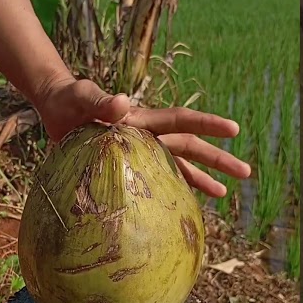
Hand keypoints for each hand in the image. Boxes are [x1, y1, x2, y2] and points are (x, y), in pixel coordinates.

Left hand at [32, 76, 251, 197]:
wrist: (56, 109)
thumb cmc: (70, 99)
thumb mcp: (83, 97)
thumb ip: (101, 101)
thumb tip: (123, 102)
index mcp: (142, 120)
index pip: (181, 121)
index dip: (208, 125)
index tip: (234, 130)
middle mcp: (147, 136)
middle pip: (190, 147)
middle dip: (218, 159)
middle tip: (246, 172)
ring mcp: (140, 152)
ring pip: (178, 166)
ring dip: (202, 179)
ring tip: (225, 194)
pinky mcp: (127, 167)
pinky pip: (156, 181)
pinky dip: (172, 191)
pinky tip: (185, 204)